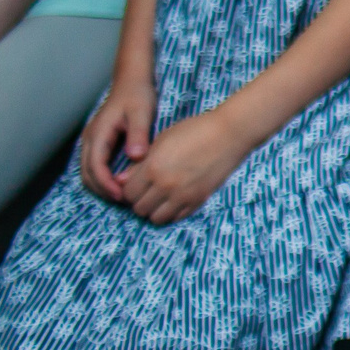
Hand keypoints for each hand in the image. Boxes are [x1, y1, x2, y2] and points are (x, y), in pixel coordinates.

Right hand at [79, 78, 158, 203]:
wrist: (132, 80)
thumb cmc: (137, 95)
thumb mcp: (141, 113)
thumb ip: (138, 134)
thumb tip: (135, 156)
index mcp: (98, 133)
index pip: (95, 167)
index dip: (106, 184)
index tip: (122, 196)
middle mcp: (90, 139)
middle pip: (87, 173)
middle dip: (102, 190)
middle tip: (124, 202)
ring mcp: (91, 141)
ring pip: (88, 172)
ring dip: (101, 186)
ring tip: (123, 196)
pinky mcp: (98, 142)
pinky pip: (94, 166)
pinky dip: (102, 178)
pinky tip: (121, 183)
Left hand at [119, 110, 249, 224]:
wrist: (229, 134)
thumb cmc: (194, 131)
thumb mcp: (161, 141)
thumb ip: (139, 164)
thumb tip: (121, 181)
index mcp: (153, 167)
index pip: (127, 192)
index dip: (128, 189)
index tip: (135, 184)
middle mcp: (165, 185)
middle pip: (139, 208)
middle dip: (139, 200)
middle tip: (147, 191)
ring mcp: (183, 195)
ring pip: (156, 218)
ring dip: (154, 210)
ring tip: (160, 198)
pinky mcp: (198, 200)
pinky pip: (176, 217)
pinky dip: (171, 212)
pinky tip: (174, 199)